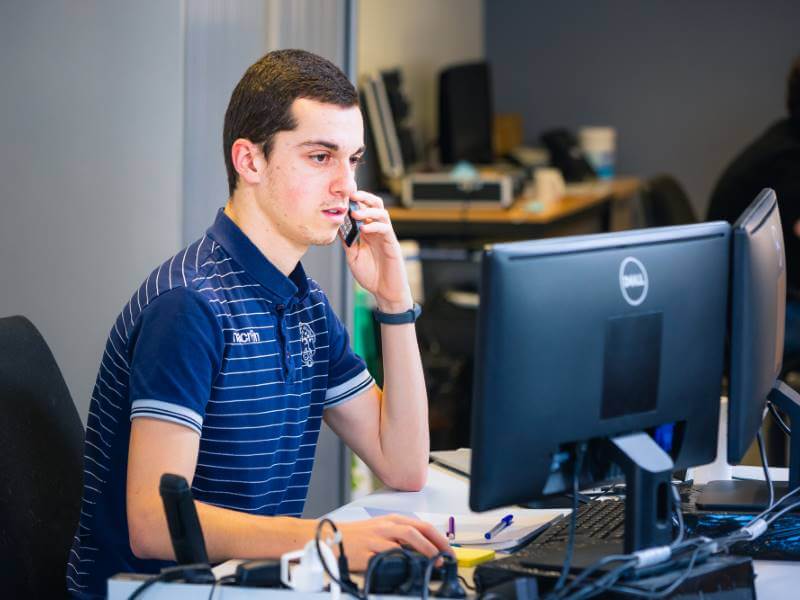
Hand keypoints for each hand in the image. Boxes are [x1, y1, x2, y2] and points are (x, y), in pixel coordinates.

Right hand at [337, 514, 451, 570]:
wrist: (331, 537)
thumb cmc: (358, 535)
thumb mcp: (382, 529)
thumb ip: (401, 536)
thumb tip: (424, 550)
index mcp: (392, 520)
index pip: (421, 525)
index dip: (438, 537)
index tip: (449, 549)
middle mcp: (386, 527)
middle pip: (415, 531)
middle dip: (434, 545)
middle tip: (445, 558)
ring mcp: (376, 539)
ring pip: (403, 541)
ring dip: (422, 552)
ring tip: (432, 563)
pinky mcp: (366, 553)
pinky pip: (385, 557)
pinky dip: (399, 562)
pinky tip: (407, 568)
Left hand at [343, 191, 412, 312]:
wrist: (385, 291)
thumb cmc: (371, 275)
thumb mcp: (353, 256)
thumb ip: (347, 242)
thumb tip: (337, 227)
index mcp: (367, 231)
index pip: (362, 209)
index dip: (354, 201)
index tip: (341, 196)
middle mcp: (377, 230)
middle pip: (375, 205)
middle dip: (364, 197)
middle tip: (351, 196)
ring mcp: (385, 236)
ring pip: (381, 213)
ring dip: (368, 210)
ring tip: (356, 213)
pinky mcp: (392, 243)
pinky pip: (385, 228)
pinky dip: (374, 226)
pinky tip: (364, 229)